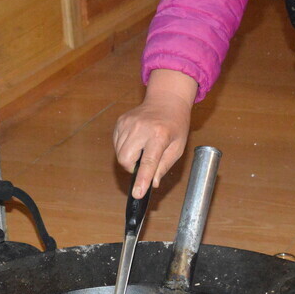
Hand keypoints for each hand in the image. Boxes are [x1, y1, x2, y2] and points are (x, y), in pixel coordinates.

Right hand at [114, 69, 197, 197]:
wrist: (166, 100)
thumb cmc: (175, 125)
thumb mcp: (177, 147)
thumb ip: (164, 166)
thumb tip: (153, 183)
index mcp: (160, 135)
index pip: (148, 162)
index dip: (142, 179)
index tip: (137, 194)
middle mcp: (141, 128)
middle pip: (126, 159)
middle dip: (132, 167)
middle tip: (144, 162)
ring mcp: (128, 123)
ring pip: (119, 153)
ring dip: (129, 158)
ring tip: (143, 148)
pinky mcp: (121, 122)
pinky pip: (117, 144)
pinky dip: (125, 148)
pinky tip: (137, 141)